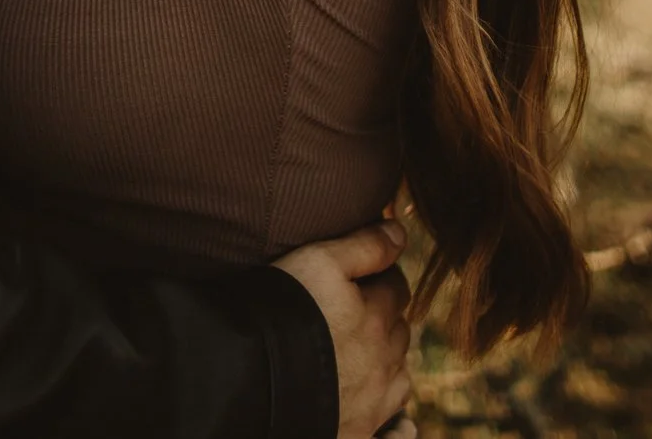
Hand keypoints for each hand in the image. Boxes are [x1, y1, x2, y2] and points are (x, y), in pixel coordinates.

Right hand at [274, 221, 416, 438]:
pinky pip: (394, 428)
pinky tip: (393, 416)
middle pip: (398, 331)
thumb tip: (400, 232)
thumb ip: (364, 245)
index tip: (366, 274)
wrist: (250, 380)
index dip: (381, 275)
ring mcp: (373, 403)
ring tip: (367, 354)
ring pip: (400, 376)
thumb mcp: (317, 261)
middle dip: (385, 317)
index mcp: (376, 317)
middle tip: (359, 310)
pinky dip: (398, 421)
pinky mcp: (357, 434)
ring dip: (390, 362)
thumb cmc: (280, 312)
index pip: (395, 287)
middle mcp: (383, 362)